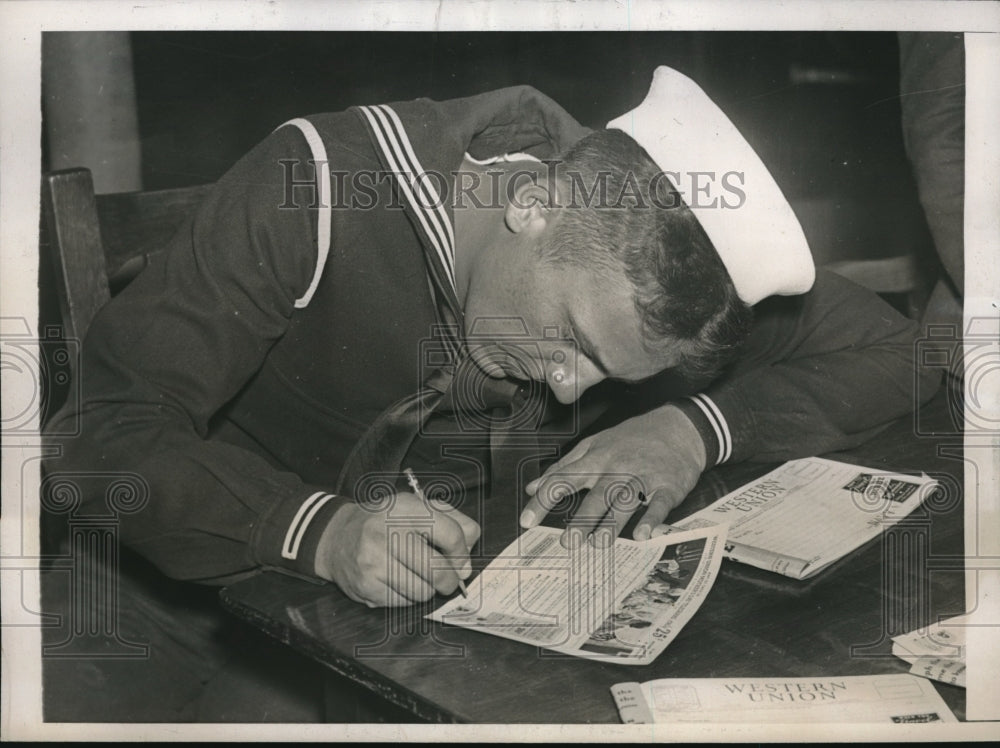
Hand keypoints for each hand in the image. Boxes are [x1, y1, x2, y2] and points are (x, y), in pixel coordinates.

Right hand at [314, 492, 479, 606]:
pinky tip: (397, 580)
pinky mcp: (366, 586)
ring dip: (427, 588)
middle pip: (438, 570)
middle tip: (448, 579)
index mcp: (405, 508)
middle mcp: (386, 532)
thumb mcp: (417, 506)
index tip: (461, 561)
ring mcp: (373, 561)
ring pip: (423, 591)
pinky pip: (403, 603)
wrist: (337, 537)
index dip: (462, 553)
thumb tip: (471, 548)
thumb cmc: (385, 522)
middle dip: (450, 580)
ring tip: (416, 575)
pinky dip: (408, 596)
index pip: (450, 534)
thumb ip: (452, 519)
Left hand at [520, 404, 706, 546]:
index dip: (543, 501)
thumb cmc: (631, 439)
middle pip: (596, 495)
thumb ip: (563, 467)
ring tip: (599, 544)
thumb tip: (533, 487)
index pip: (563, 480)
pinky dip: (652, 519)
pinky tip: (642, 535)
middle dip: (582, 518)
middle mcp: (617, 469)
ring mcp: (643, 477)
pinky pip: (659, 504)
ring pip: (626, 500)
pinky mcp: (668, 486)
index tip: (526, 522)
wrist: (679, 428)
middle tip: (567, 543)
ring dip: (613, 523)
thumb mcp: (593, 445)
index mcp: (596, 459)